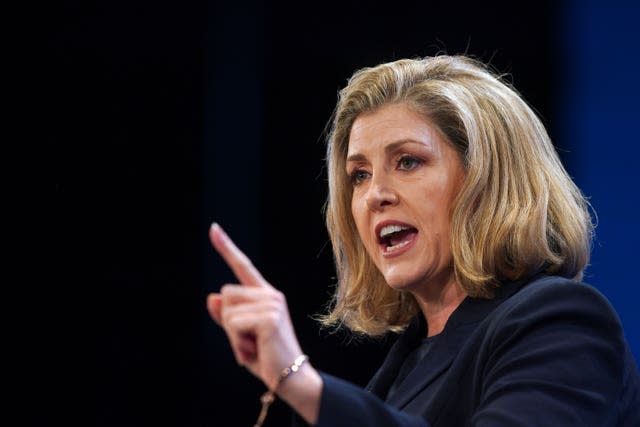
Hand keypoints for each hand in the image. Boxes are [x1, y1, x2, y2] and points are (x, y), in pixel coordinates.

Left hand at [206, 223, 303, 388]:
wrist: (290, 378)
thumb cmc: (266, 357)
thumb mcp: (240, 336)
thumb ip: (227, 317)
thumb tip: (212, 297)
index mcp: (265, 295)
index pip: (243, 267)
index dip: (226, 247)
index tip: (213, 228)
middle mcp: (271, 294)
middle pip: (225, 294)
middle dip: (229, 323)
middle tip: (249, 342)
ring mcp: (272, 303)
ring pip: (228, 311)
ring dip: (233, 335)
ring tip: (253, 346)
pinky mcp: (270, 316)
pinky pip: (233, 324)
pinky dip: (237, 342)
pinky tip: (254, 350)